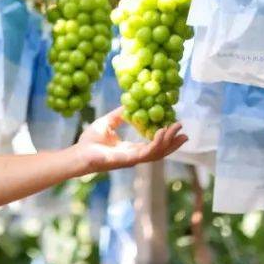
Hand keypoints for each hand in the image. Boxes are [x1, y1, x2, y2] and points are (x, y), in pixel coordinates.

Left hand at [72, 108, 187, 174]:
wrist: (79, 153)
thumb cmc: (89, 141)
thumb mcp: (107, 122)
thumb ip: (119, 115)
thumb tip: (129, 103)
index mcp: (131, 149)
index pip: (153, 145)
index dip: (166, 137)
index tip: (175, 127)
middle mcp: (135, 156)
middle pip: (160, 151)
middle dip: (173, 142)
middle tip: (185, 132)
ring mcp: (132, 159)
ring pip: (156, 152)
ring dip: (168, 142)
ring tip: (178, 131)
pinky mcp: (128, 160)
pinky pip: (146, 152)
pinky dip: (156, 143)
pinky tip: (161, 132)